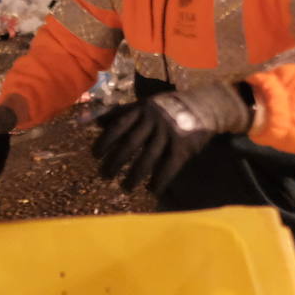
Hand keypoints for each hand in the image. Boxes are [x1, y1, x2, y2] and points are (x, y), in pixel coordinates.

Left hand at [93, 82, 254, 194]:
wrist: (206, 104)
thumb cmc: (167, 107)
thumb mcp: (142, 104)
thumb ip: (116, 113)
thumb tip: (88, 122)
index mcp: (143, 109)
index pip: (119, 125)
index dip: (105, 140)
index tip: (95, 155)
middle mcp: (155, 120)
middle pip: (131, 143)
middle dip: (116, 161)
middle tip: (104, 176)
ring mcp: (170, 133)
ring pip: (149, 157)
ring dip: (135, 175)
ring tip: (125, 188)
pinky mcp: (184, 146)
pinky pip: (170, 166)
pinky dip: (160, 180)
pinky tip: (151, 190)